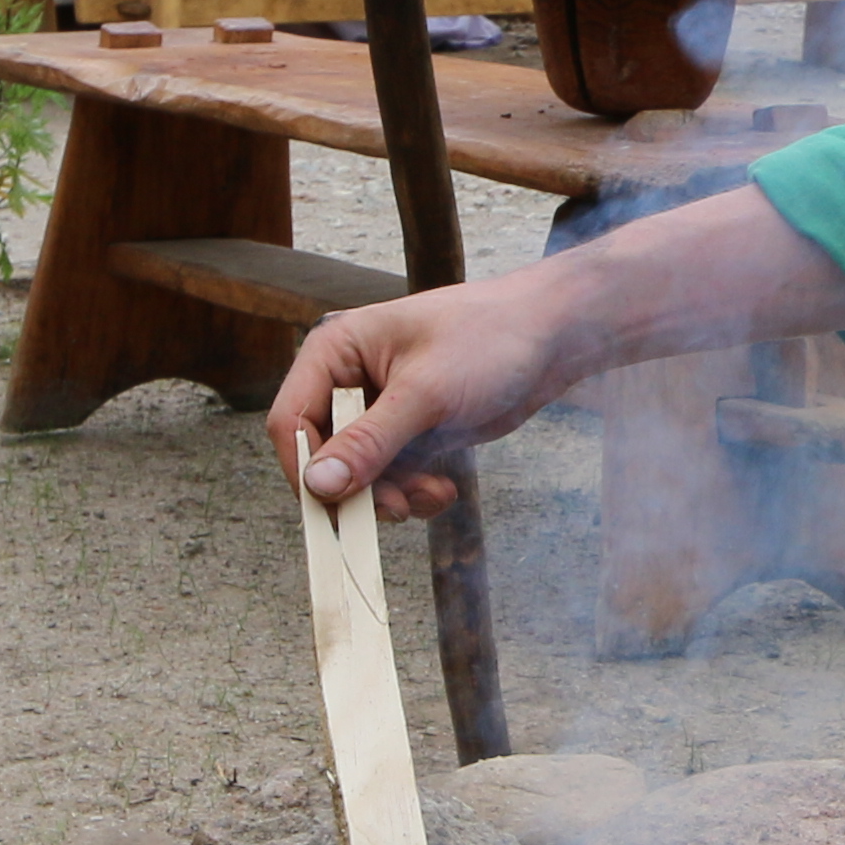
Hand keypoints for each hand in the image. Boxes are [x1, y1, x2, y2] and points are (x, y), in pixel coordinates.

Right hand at [270, 272, 602, 518]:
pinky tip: (443, 489)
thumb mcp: (425, 394)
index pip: (291, 421)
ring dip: (392, 496)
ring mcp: (379, 409)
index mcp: (336, 351)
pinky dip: (413, 492)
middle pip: (323, 455)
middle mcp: (349, 380)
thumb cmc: (489, 340)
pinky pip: (392, 478)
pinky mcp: (409, 432)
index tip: (337, 506)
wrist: (552, 337)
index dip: (307, 470)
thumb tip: (317, 485)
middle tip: (398, 508)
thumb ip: (369, 442)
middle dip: (359, 489)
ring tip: (433, 492)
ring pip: (359, 475)